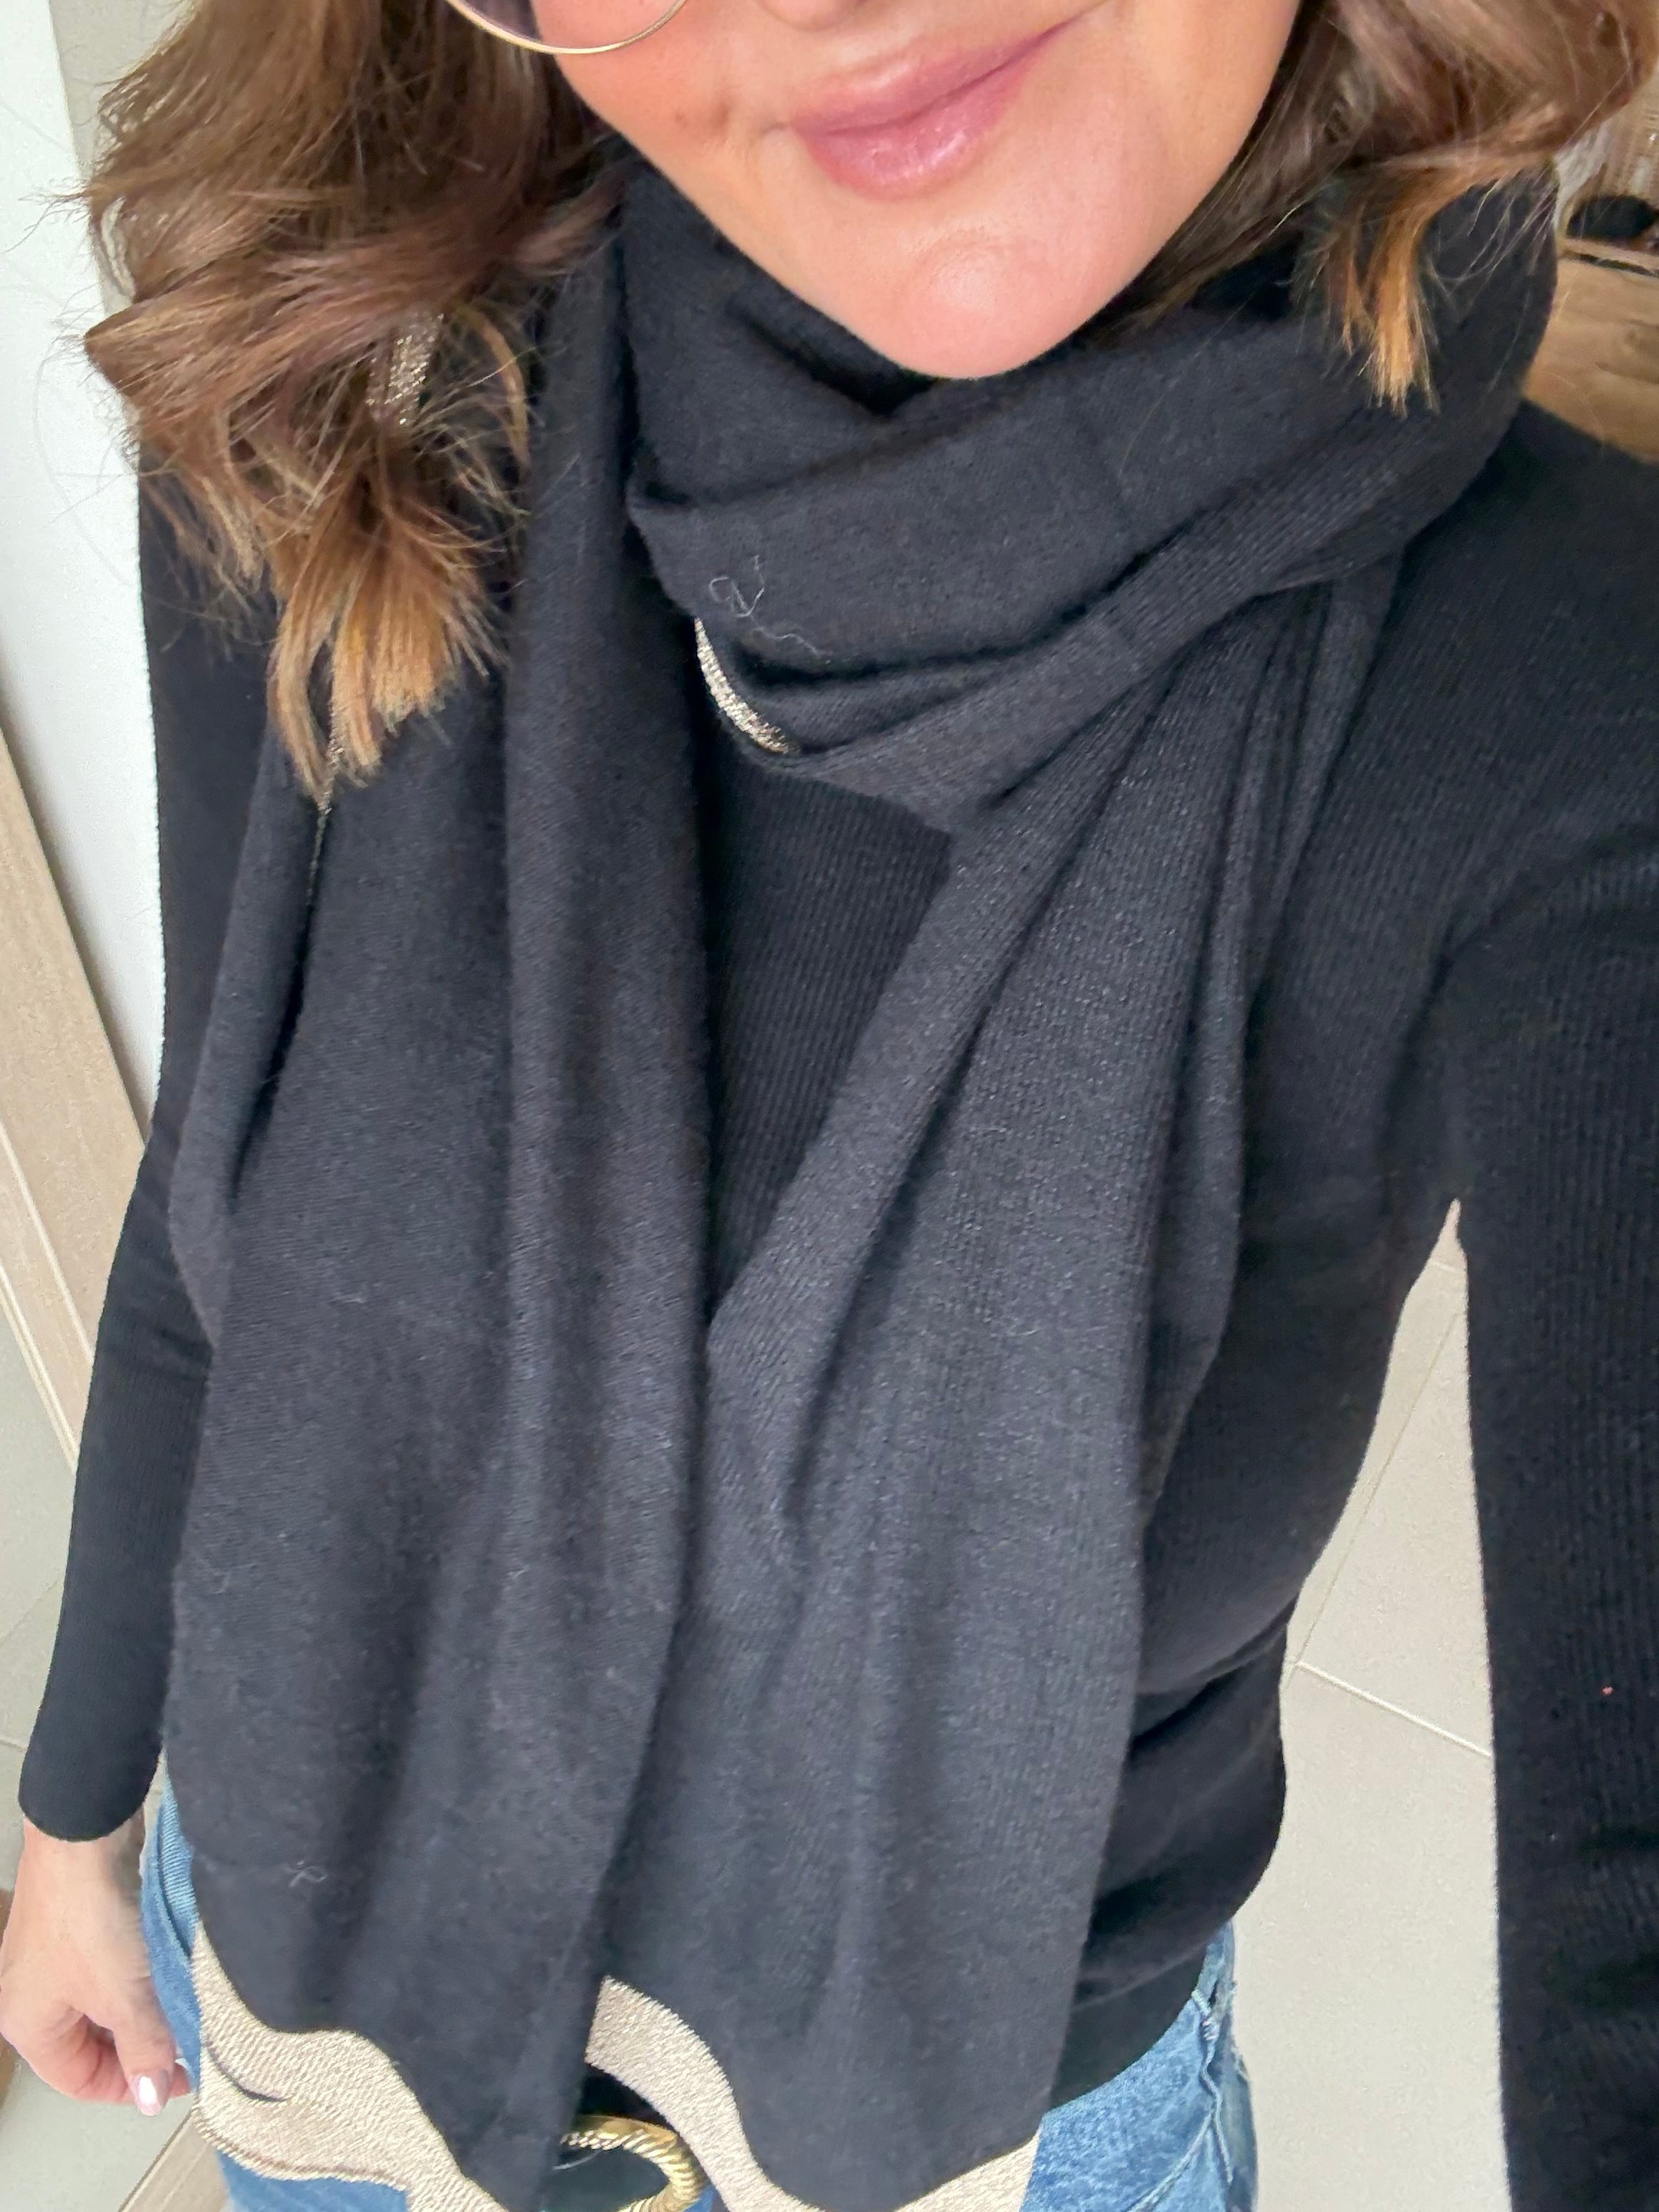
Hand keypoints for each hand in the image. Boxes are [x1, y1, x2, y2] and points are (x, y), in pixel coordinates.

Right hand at [0, 1813, 189, 2113]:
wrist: (86, 1834)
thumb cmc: (89, 1915)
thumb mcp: (125, 1996)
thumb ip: (143, 2049)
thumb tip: (149, 2097)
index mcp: (28, 2025)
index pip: (79, 2081)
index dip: (132, 2087)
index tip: (180, 2079)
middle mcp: (33, 1994)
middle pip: (90, 2044)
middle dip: (138, 2047)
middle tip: (188, 2044)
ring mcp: (55, 1957)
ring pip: (105, 2004)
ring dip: (143, 2010)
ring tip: (184, 2009)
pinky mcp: (80, 1925)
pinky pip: (112, 1968)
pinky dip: (140, 1976)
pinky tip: (171, 1973)